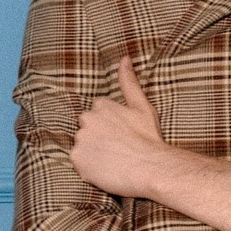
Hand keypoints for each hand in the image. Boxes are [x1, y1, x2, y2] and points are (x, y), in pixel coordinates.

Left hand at [69, 55, 167, 198]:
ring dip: (93, 155)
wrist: (151, 167)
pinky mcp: (78, 160)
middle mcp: (87, 119)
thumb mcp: (142, 106)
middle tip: (117, 151)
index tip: (121, 138)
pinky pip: (80, 165)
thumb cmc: (149, 138)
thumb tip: (124, 58)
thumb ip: (129, 82)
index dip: (109, 129)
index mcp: (100, 106)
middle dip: (98, 140)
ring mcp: (81, 140)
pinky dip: (90, 170)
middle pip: (86, 131)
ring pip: (82, 148)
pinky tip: (107, 171)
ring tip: (114, 162)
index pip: (96, 117)